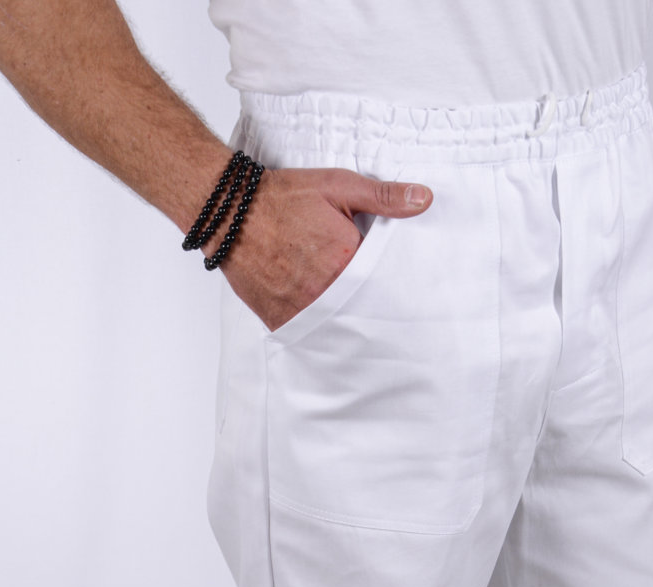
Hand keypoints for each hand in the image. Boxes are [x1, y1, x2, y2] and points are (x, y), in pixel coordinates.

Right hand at [219, 167, 432, 330]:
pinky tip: (323, 318)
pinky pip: (310, 334)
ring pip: (338, 324)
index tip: (389, 281)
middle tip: (366, 296)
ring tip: (346, 308)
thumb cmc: (282, 197)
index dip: (386, 280)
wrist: (229, 212)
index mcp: (347, 260)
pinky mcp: (282, 320)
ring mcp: (303, 309)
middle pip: (362, 307)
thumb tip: (423, 199)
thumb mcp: (338, 186)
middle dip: (368, 303)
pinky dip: (318, 329)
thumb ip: (383, 196)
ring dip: (345, 319)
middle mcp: (327, 290)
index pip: (382, 282)